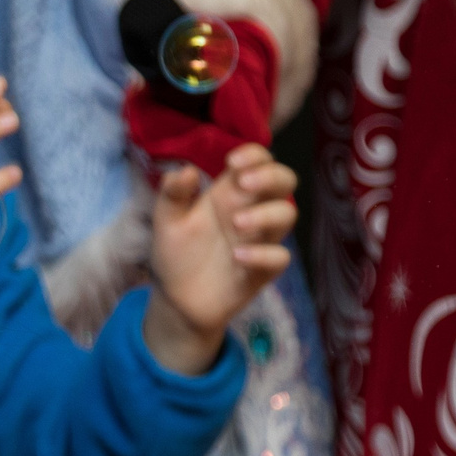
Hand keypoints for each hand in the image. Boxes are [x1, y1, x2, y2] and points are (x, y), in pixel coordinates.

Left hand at [142, 144, 298, 374]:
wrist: (176, 300)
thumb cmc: (177, 254)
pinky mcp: (263, 269)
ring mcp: (260, 239)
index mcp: (229, 193)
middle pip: (284, 181)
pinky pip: (280, 257)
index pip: (257, 162)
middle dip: (271, 176)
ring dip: (266, 214)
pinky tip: (238, 257)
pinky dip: (263, 254)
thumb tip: (186, 170)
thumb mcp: (167, 222)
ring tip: (237, 223)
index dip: (254, 154)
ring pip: (288, 214)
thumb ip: (172, 195)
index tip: (232, 161)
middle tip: (245, 183)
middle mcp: (251, 211)